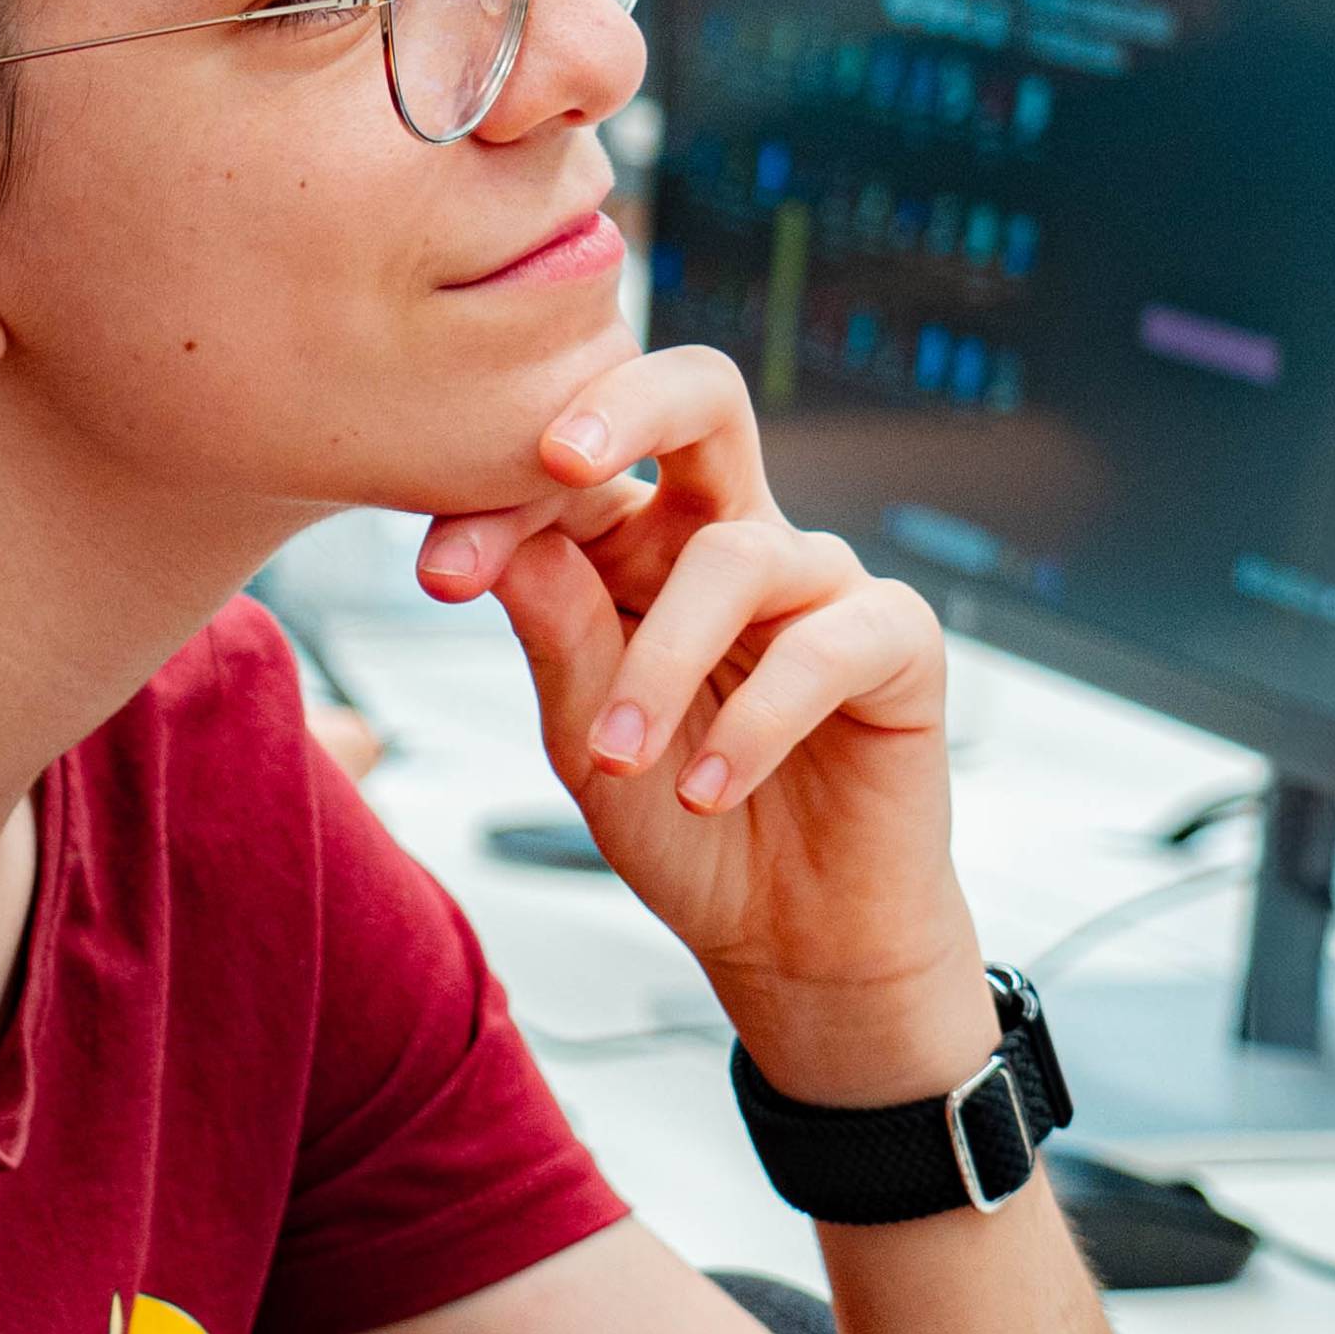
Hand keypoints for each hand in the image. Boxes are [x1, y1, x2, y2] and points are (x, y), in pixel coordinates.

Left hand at [417, 346, 994, 1103]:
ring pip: (738, 556)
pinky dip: (756, 722)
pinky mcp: (897, 642)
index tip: (437, 576)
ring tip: (618, 756)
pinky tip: (705, 793)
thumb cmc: (680, 825)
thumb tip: (507, 545)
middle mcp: (733, 538)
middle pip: (703, 398)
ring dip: (662, 661)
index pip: (576, 472)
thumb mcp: (587, 740)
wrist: (788, 936)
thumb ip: (558, 638)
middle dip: (627, 407)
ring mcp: (820, 582)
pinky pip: (828, 642)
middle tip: (555, 458)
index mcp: (641, 544)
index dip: (502, 500)